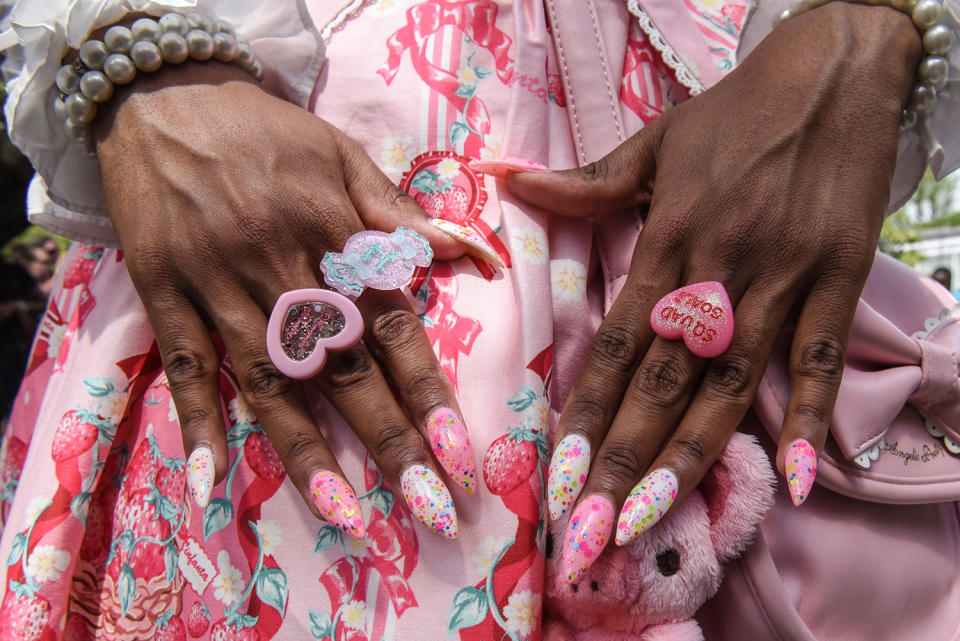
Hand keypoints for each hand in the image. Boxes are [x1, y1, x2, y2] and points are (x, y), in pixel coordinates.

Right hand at [96, 62, 475, 538]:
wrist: (164, 97)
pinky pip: (183, 364)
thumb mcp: (341, 154)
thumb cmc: (265, 131)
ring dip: (306, 451)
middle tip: (429, 506)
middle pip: (341, 366)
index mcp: (333, 230)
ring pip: (268, 378)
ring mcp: (217, 283)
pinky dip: (196, 421)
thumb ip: (398, 212)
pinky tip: (209, 480)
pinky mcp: (164, 292)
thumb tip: (467, 252)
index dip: (427, 393)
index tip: (458, 452)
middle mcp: (280, 265)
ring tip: (345, 514)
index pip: (392, 325)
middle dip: (389, 441)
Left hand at [508, 3, 920, 576]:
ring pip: (731, 384)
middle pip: (664, 381)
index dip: (588, 412)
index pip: (617, 343)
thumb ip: (585, 184)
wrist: (832, 73)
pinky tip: (791, 478)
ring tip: (651, 520)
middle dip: (624, 459)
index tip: (560, 474)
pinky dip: (809, 418)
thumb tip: (504, 181)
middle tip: (591, 528)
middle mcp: (721, 268)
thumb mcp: (653, 142)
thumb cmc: (734, 113)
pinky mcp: (838, 279)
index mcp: (669, 237)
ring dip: (691, 457)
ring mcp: (784, 278)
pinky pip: (819, 358)